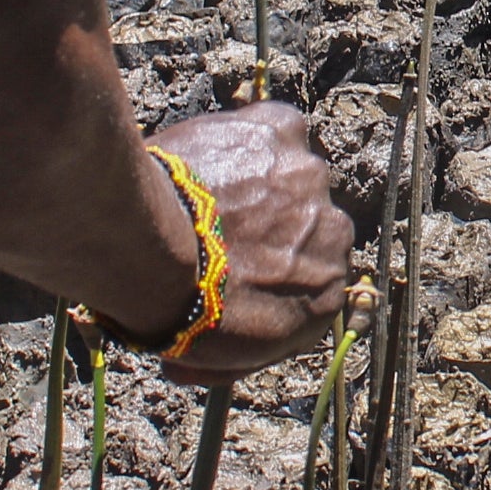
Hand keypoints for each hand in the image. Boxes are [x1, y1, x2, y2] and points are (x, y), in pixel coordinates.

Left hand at [143, 102, 351, 380]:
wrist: (154, 250)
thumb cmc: (182, 312)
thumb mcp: (217, 358)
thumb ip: (239, 348)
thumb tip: (199, 359)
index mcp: (328, 296)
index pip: (308, 282)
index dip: (269, 276)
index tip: (234, 273)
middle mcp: (335, 234)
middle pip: (304, 226)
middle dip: (269, 228)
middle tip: (213, 233)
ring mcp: (311, 179)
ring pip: (287, 177)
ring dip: (256, 182)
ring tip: (200, 193)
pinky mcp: (284, 131)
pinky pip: (271, 130)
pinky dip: (244, 139)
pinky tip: (208, 156)